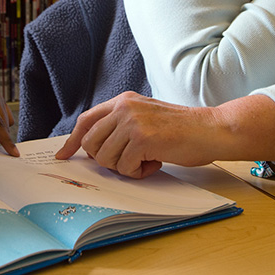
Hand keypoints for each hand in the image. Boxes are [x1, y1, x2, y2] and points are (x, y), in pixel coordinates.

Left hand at [55, 92, 274, 177]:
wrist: (211, 129)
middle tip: (130, 160)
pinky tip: (155, 162)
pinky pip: (125, 168)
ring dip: (125, 168)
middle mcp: (123, 108)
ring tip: (147, 159)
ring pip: (105, 159)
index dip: (73, 141)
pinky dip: (139, 173)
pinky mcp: (142, 139)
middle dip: (106, 161)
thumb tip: (93, 148)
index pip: (86, 120)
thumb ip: (120, 126)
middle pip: (91, 144)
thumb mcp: (145, 117)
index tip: (64, 156)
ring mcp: (132, 122)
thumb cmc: (181, 129)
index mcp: (122, 101)